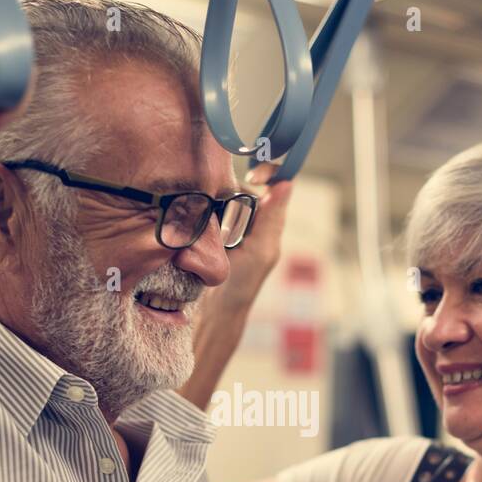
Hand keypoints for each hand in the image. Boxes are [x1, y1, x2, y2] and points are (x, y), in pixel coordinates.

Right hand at [212, 161, 293, 314]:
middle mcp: (250, 221)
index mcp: (268, 223)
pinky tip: (195, 216)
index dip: (267, 172)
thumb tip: (287, 184)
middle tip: (220, 202)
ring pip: (223, 196)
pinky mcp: (209, 231)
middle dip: (231, 189)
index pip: (273, 185)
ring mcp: (228, 226)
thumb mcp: (260, 250)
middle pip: (243, 187)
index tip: (254, 174)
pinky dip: (202, 209)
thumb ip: (271, 218)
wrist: (214, 309)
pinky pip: (207, 209)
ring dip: (214, 199)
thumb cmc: (242, 284)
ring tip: (205, 213)